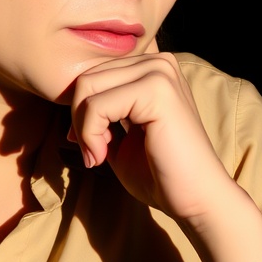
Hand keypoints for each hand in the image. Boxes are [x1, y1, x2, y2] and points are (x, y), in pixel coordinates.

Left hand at [67, 45, 261, 261]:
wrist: (194, 199)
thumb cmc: (157, 172)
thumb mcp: (118, 134)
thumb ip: (97, 111)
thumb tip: (67, 98)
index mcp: (150, 68)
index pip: (93, 73)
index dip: (81, 110)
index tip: (88, 144)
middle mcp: (157, 61)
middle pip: (86, 77)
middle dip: (77, 118)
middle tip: (91, 153)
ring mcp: (160, 72)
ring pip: (87, 87)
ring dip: (82, 128)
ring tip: (97, 155)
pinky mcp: (157, 90)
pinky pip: (96, 106)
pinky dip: (89, 135)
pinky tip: (102, 157)